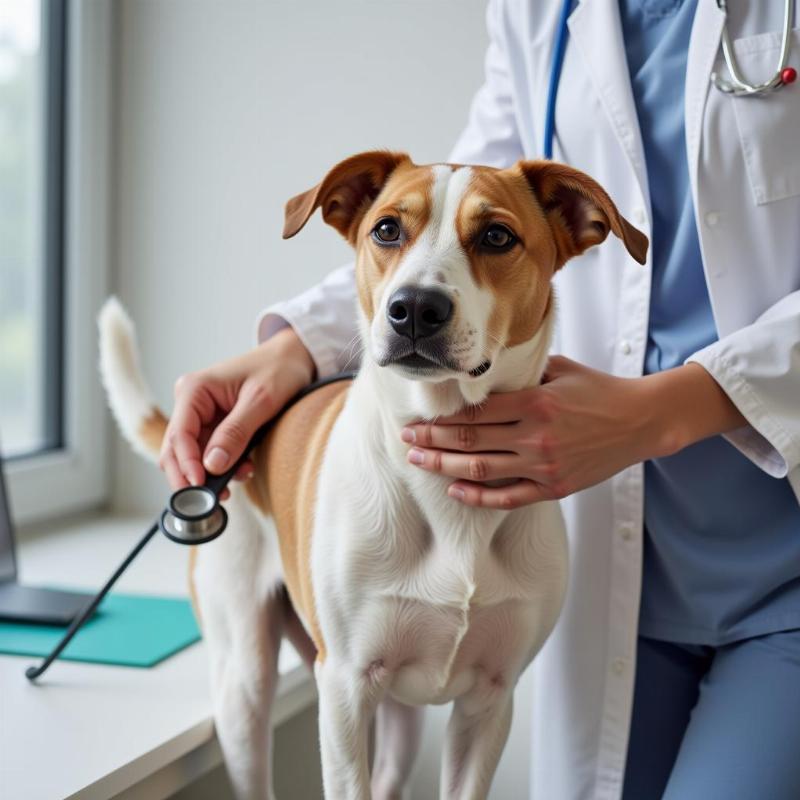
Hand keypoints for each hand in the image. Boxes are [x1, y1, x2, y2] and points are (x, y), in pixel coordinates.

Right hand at [160, 327, 313, 498]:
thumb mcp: (260, 401)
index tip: (200, 486)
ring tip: (237, 482)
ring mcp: (202, 415)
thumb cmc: (278, 369)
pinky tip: (243, 470)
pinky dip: (223, 467)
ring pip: (193, 455)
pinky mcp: (216, 425)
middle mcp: (192, 402)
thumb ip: (235, 433)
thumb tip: (211, 465)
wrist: (294, 357)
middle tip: (213, 498)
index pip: (178, 435)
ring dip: (210, 474)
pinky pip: (211, 453)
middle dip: (193, 476)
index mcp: (194, 390)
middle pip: (177, 449)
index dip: (187, 464)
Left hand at [400, 356, 745, 509]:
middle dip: (432, 441)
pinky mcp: (553, 487)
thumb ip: (522, 374)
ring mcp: (544, 465)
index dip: (442, 418)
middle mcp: (535, 436)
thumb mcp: (560, 370)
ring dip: (443, 467)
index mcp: (535, 403)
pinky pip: (507, 498)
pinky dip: (478, 496)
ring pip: (480, 470)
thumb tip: (482, 375)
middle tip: (406, 440)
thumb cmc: (599, 391)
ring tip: (418, 462)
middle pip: (469, 441)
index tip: (419, 419)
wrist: (641, 420)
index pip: (475, 412)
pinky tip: (455, 490)